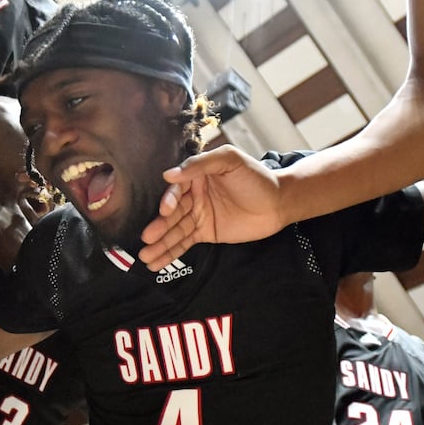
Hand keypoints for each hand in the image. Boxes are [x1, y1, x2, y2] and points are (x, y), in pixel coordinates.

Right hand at [137, 146, 283, 269]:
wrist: (279, 203)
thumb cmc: (257, 177)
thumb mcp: (230, 161)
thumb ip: (201, 164)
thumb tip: (170, 174)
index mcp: (196, 175)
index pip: (177, 189)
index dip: (169, 200)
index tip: (165, 210)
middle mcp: (193, 195)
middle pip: (172, 213)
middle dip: (159, 226)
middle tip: (146, 238)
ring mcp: (198, 215)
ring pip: (175, 231)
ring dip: (160, 244)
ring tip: (144, 257)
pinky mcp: (205, 233)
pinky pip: (184, 243)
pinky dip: (170, 253)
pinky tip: (155, 264)